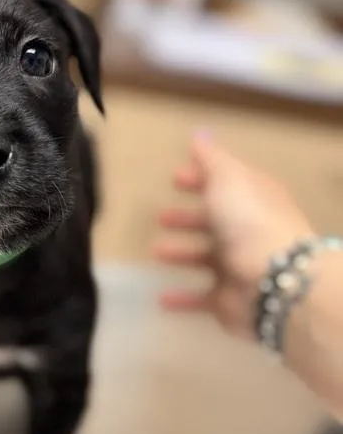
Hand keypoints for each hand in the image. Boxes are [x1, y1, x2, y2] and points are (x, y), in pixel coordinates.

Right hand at [154, 134, 312, 339]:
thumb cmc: (249, 221)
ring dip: (182, 254)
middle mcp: (248, 231)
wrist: (275, 279)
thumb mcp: (228, 179)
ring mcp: (239, 266)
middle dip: (189, 218)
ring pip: (206, 258)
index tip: (174, 178)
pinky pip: (201, 297)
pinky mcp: (228, 299)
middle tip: (162, 217)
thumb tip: (200, 134)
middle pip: (215, 221)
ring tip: (158, 252)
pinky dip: (182, 299)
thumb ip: (211, 159)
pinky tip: (161, 299)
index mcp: (252, 199)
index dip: (200, 179)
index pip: (225, 184)